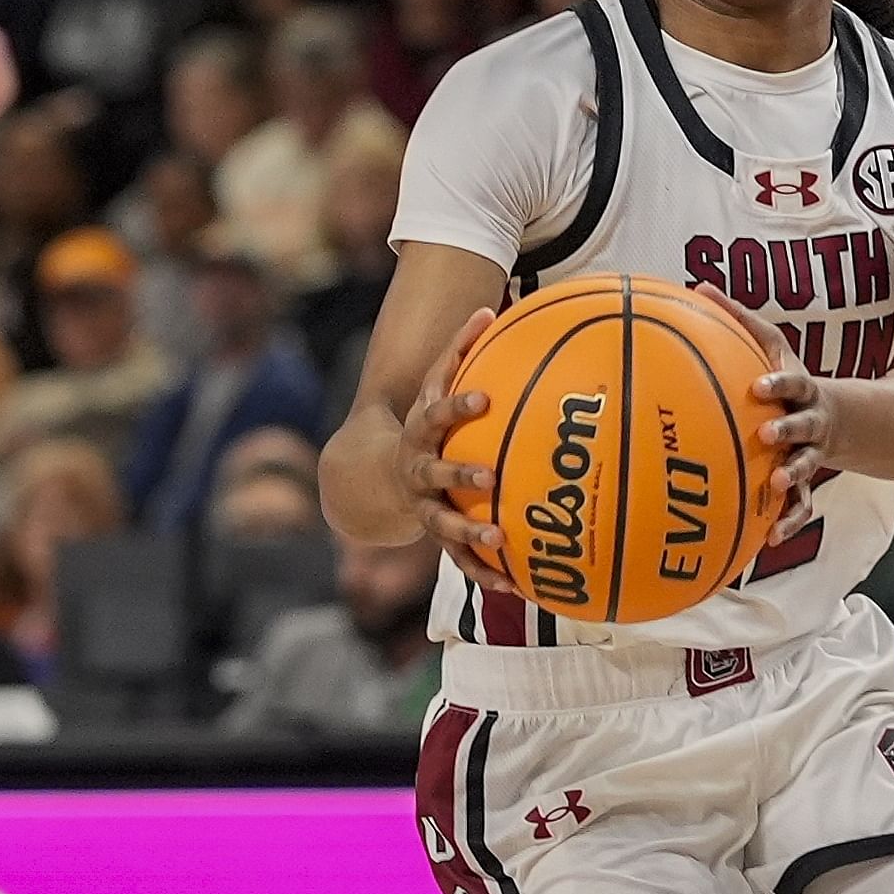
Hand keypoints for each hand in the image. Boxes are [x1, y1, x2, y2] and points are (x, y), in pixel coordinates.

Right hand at [395, 307, 512, 590]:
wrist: (379, 475)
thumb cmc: (424, 423)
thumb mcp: (435, 387)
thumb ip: (460, 351)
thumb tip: (490, 307)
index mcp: (420, 432)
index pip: (437, 414)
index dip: (458, 406)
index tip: (484, 399)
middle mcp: (418, 472)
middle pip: (436, 476)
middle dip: (460, 477)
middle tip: (489, 478)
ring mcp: (424, 508)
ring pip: (444, 525)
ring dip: (470, 536)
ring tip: (501, 541)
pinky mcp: (436, 536)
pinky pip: (460, 560)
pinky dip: (484, 573)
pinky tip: (514, 586)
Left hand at [695, 279, 836, 503]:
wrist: (844, 419)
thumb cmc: (791, 380)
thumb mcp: (774, 347)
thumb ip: (739, 320)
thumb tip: (695, 283)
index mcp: (801, 389)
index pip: (793, 381)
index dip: (779, 382)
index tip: (759, 384)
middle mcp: (811, 421)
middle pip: (805, 425)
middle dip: (789, 430)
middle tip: (768, 434)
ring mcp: (812, 453)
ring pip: (806, 467)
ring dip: (793, 476)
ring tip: (775, 485)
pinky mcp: (806, 481)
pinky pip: (800, 504)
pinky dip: (789, 522)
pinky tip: (770, 541)